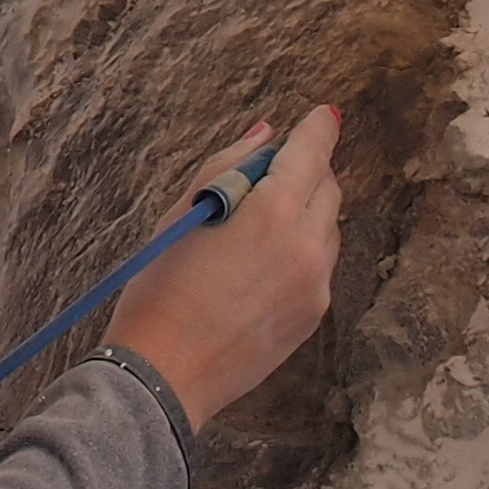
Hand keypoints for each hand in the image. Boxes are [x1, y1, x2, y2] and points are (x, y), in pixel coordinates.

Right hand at [102, 106, 342, 423]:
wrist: (165, 372)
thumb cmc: (161, 288)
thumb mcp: (183, 215)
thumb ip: (229, 166)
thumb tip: (264, 136)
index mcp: (273, 214)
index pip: (310, 154)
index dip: (316, 129)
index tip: (322, 116)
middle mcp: (307, 247)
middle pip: (327, 189)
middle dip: (307, 172)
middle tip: (269, 175)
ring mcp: (316, 285)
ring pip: (327, 229)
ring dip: (305, 213)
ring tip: (255, 227)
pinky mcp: (312, 316)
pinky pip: (319, 266)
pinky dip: (302, 250)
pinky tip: (260, 265)